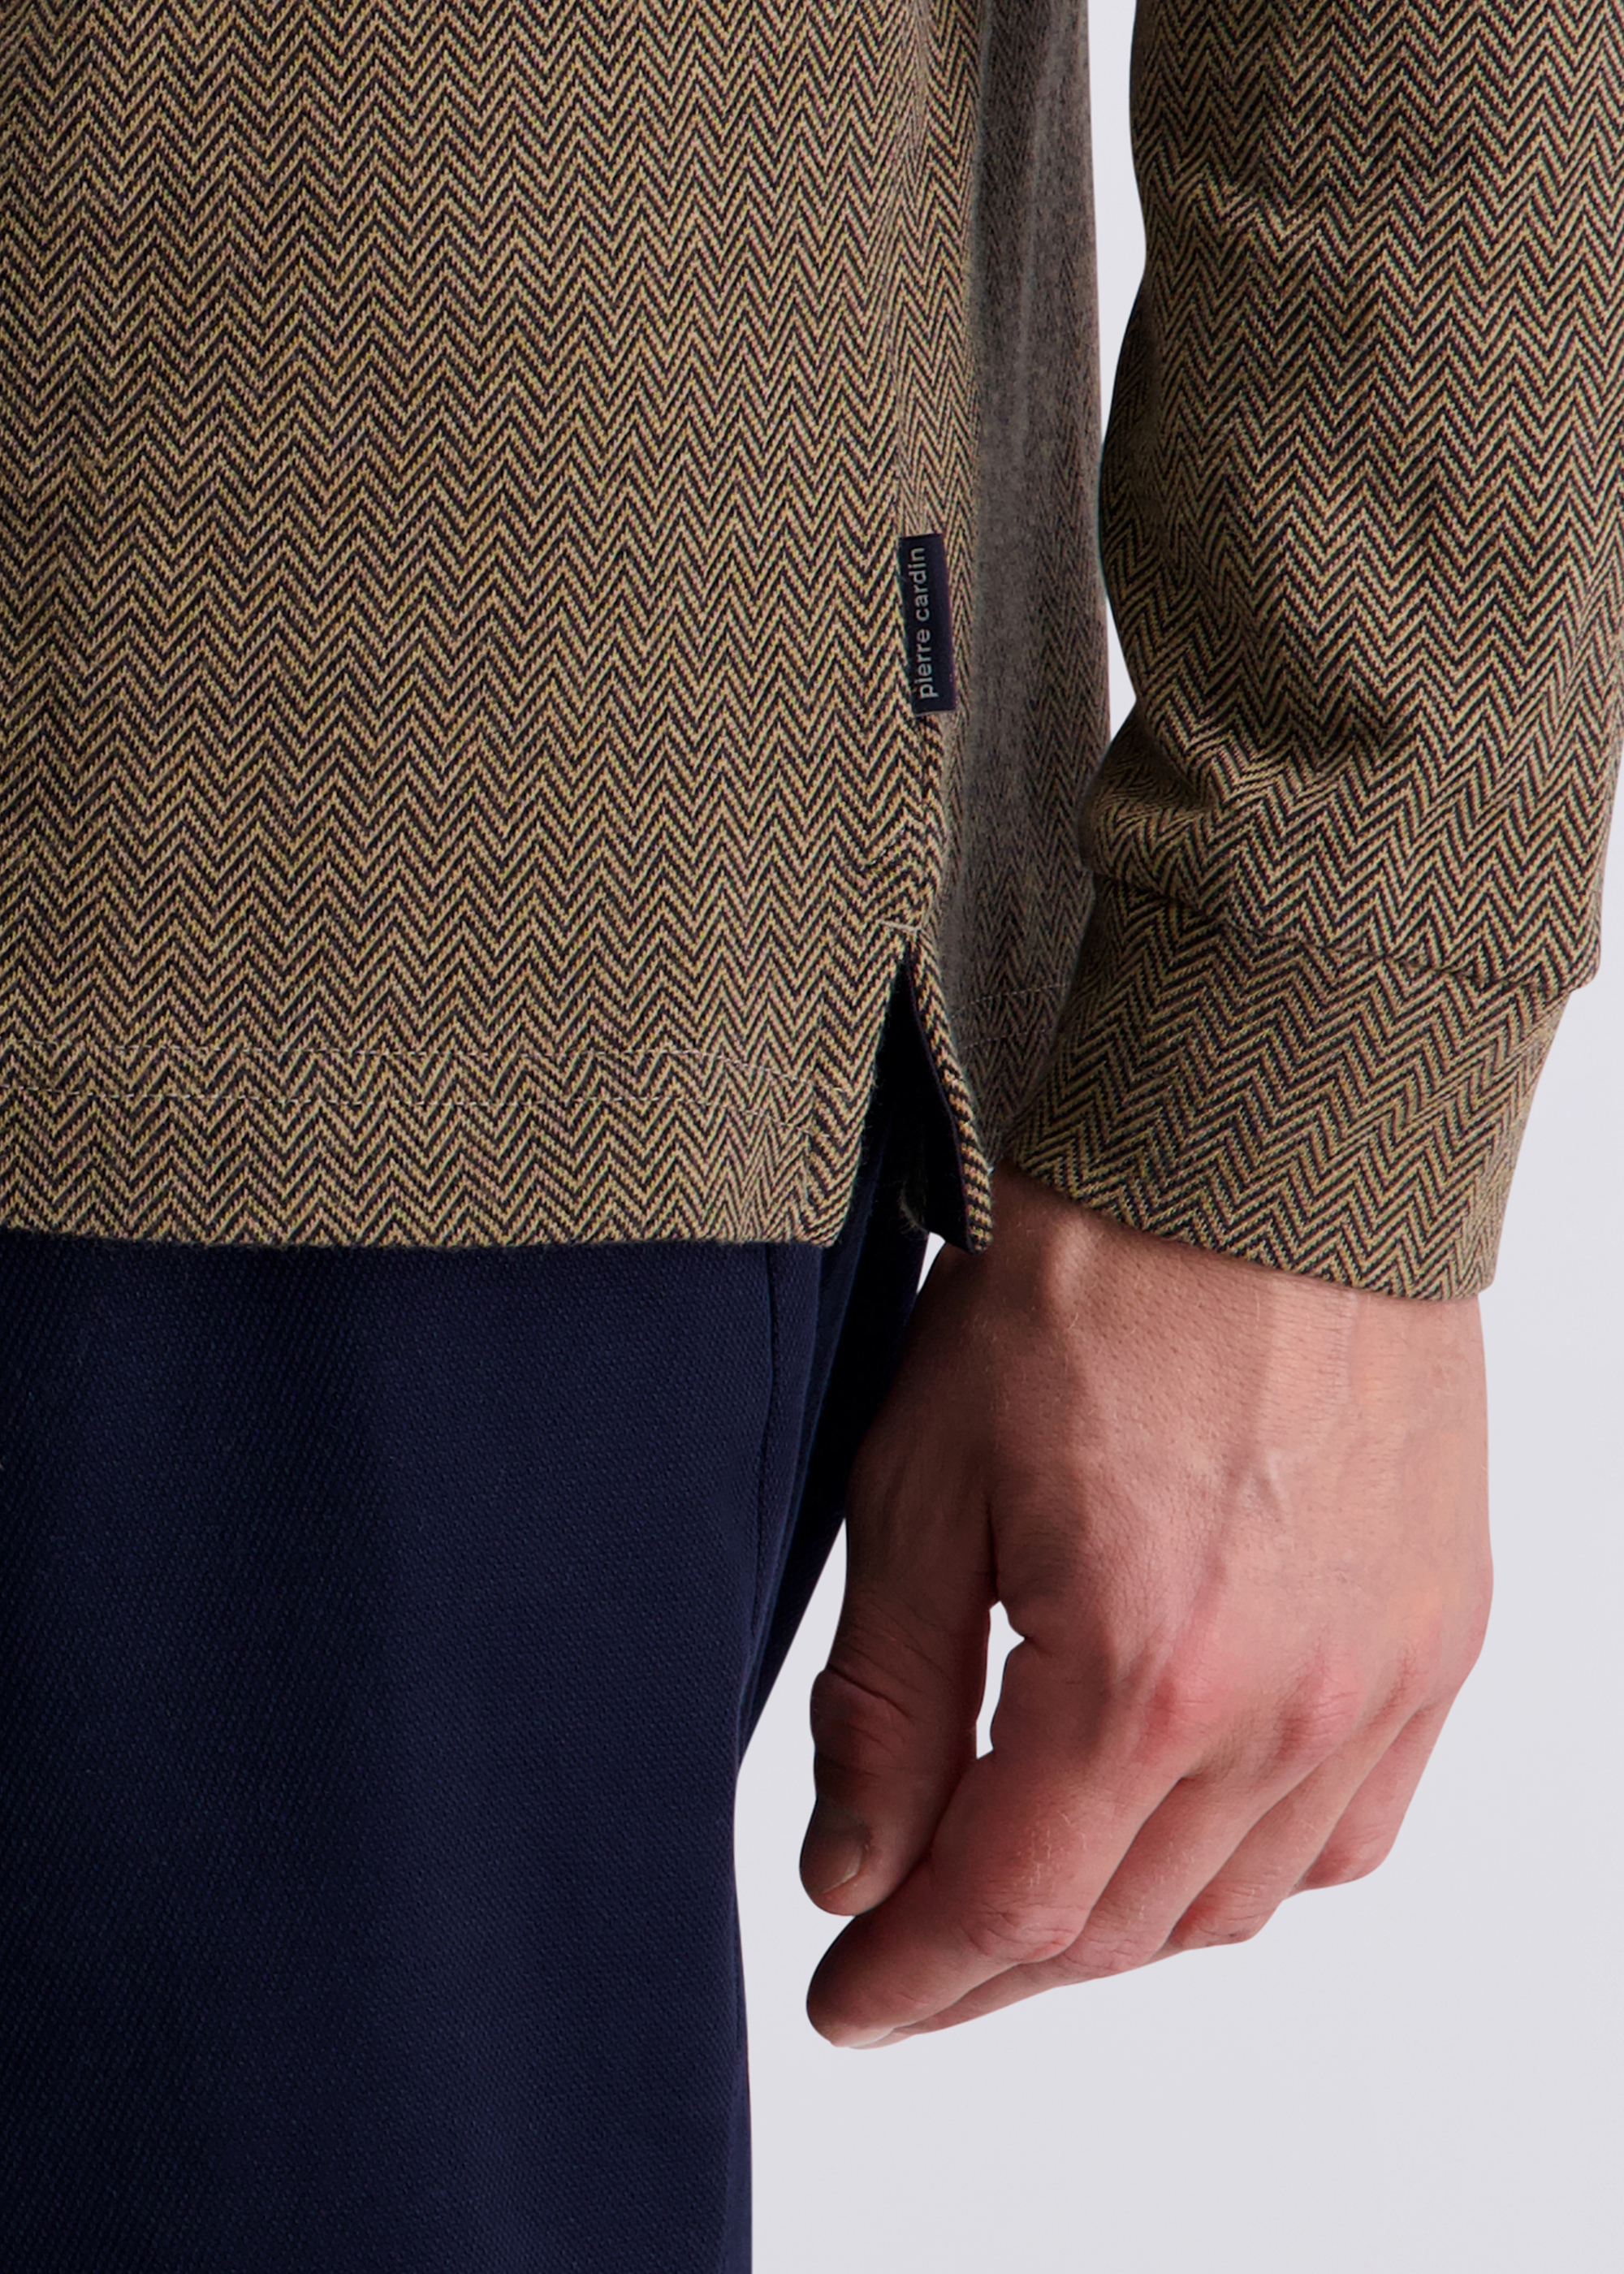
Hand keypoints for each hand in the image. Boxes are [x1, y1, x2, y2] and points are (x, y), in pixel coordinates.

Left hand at [799, 1163, 1490, 2045]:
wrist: (1263, 1153)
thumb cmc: (1091, 1279)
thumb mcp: (925, 1484)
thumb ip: (892, 1705)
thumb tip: (857, 1870)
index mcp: (1142, 1672)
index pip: (1008, 1909)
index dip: (909, 1979)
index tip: (847, 2002)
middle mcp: (1288, 1707)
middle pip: (1120, 1927)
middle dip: (992, 1963)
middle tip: (906, 1943)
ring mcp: (1384, 1679)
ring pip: (1235, 1899)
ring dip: (1114, 1920)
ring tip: (1024, 1881)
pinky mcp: (1438, 1637)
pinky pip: (1345, 1829)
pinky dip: (1247, 1862)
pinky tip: (1176, 1823)